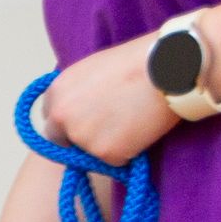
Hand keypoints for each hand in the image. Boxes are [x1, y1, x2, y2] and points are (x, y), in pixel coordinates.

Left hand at [39, 35, 177, 167]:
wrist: (167, 68)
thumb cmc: (137, 61)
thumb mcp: (93, 69)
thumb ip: (77, 93)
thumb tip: (77, 110)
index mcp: (56, 92)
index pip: (52, 121)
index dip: (71, 123)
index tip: (88, 122)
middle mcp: (61, 118)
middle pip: (64, 142)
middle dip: (81, 140)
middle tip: (110, 129)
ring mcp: (82, 137)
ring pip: (90, 153)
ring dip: (108, 145)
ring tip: (133, 121)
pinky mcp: (105, 154)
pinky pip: (115, 160)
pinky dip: (129, 152)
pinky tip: (142, 129)